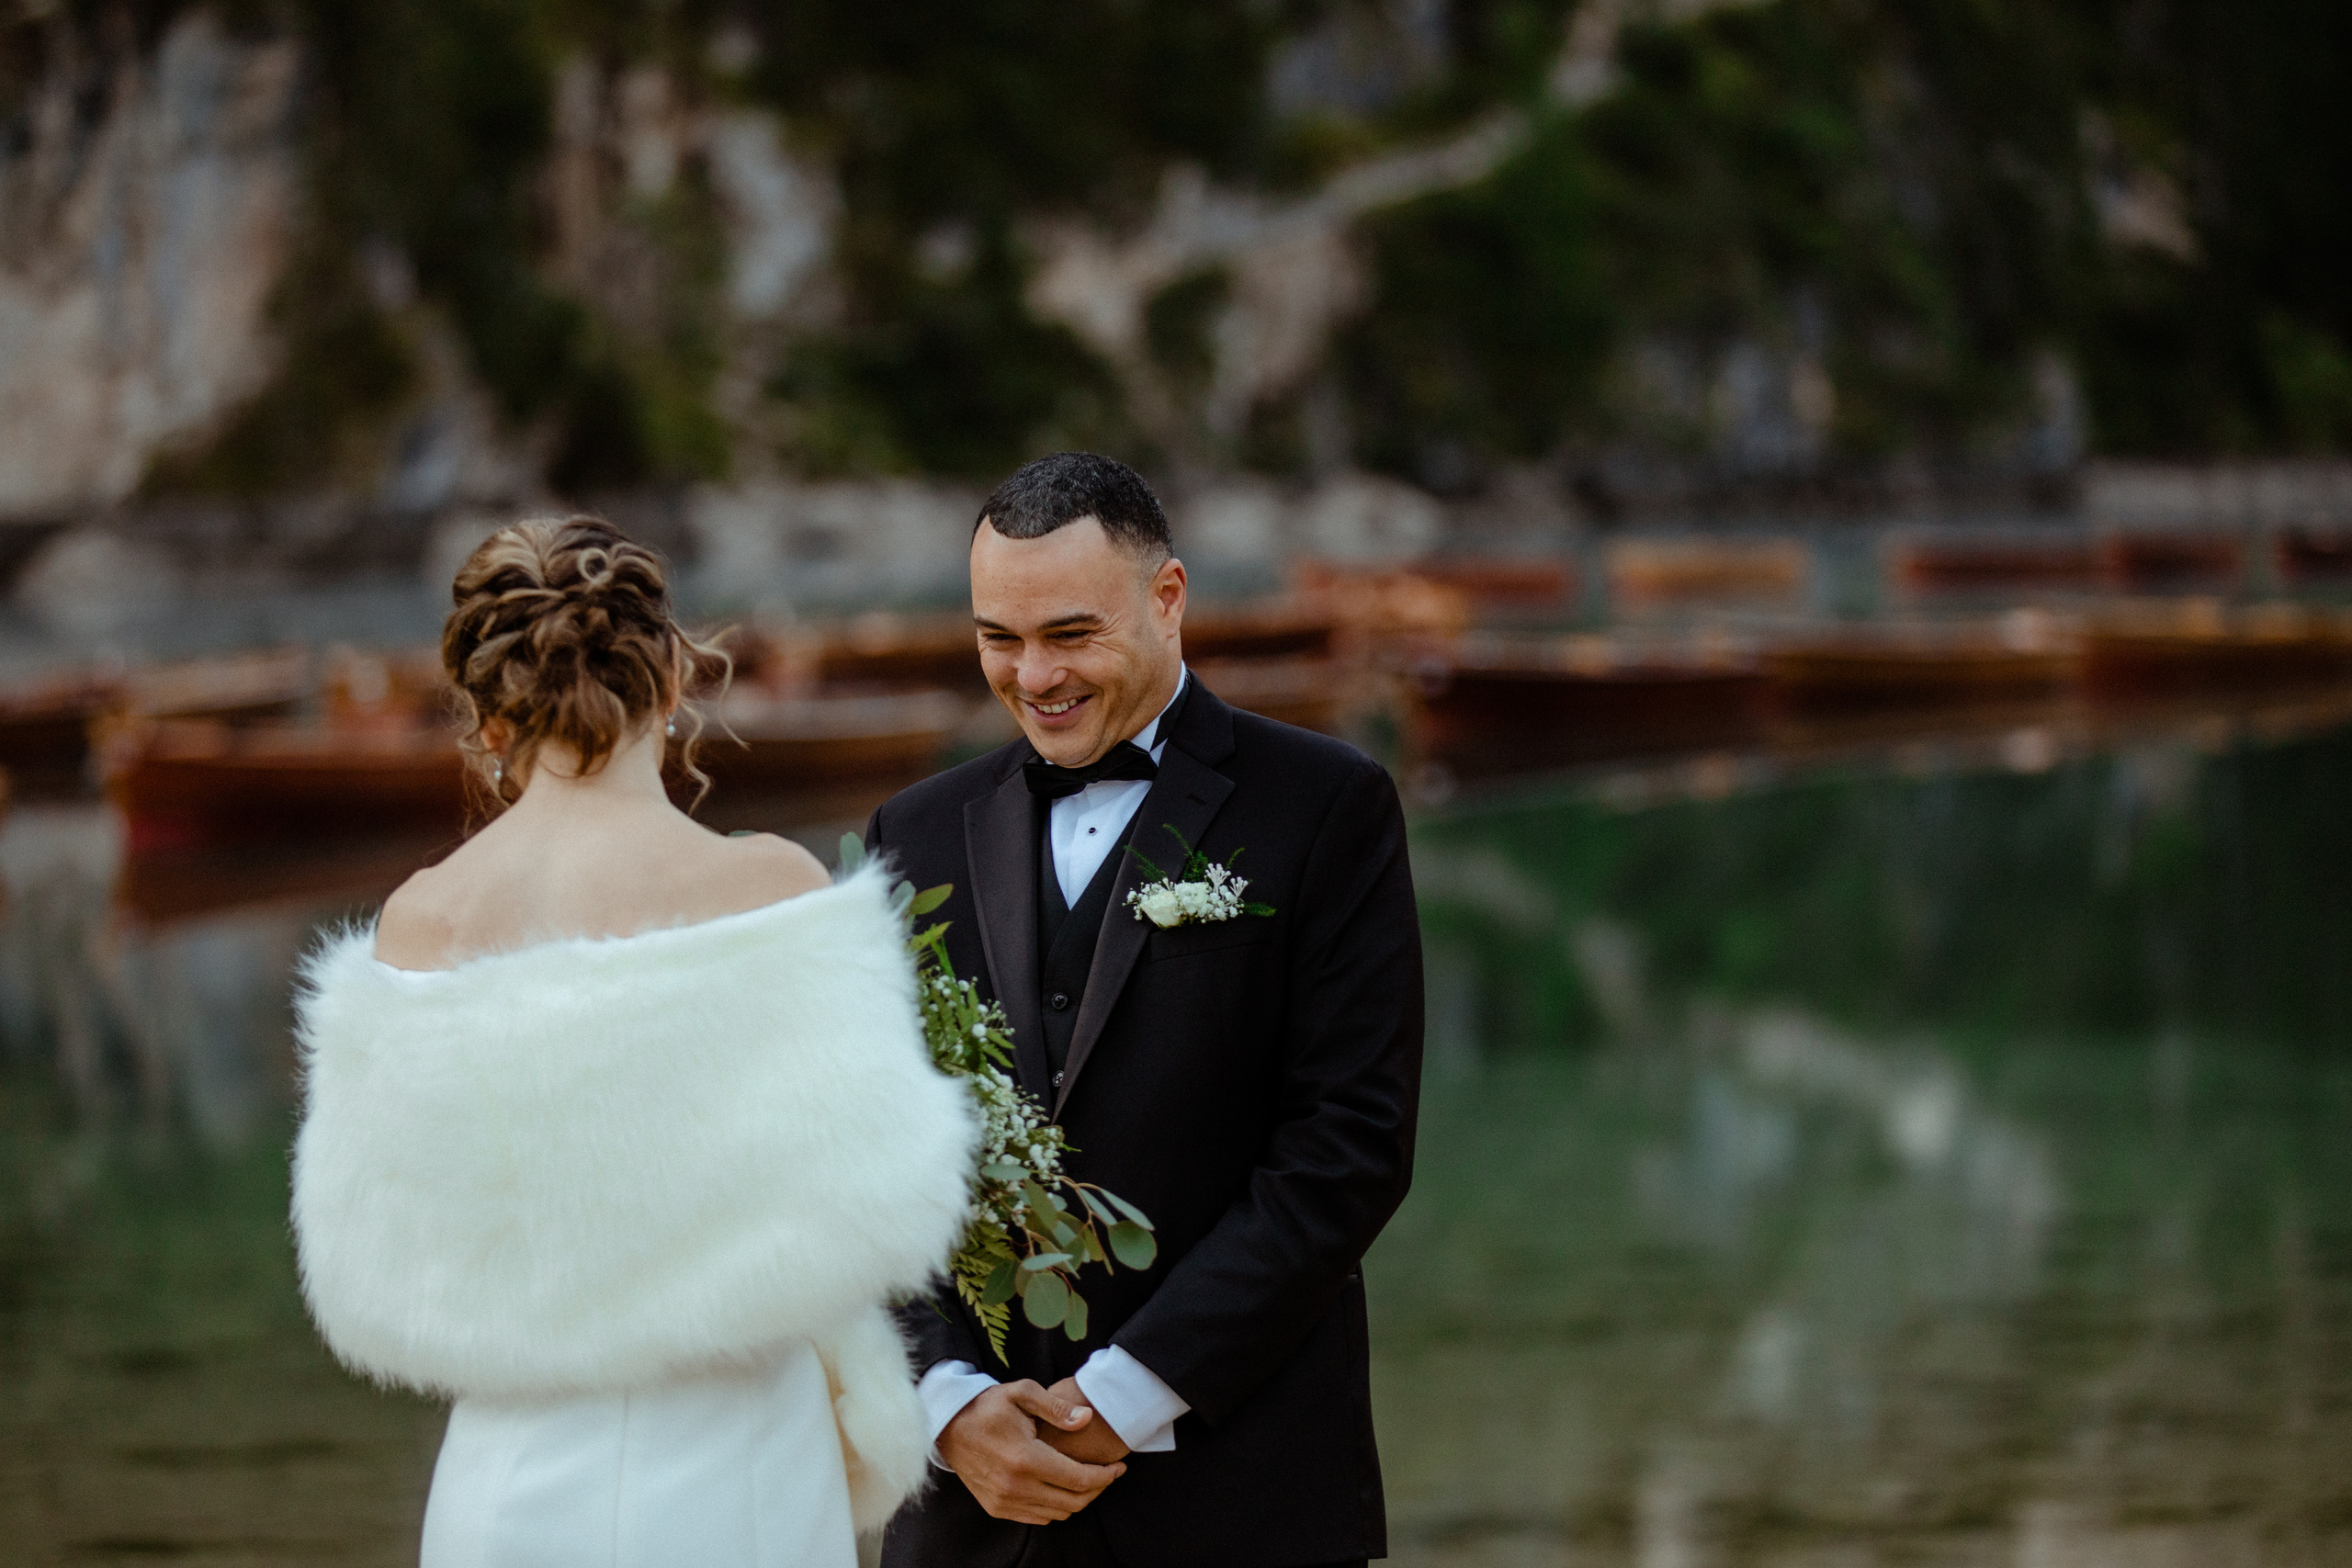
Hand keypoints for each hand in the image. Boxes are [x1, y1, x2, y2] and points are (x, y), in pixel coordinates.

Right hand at [937, 1380, 1126, 1524]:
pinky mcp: (996, 1508)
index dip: (1105, 1476)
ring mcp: (1004, 1501)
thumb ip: (1057, 1407)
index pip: (1078, 1479)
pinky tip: (1060, 1487)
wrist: (949, 1426)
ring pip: (1057, 1513)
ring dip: (1078, 1500)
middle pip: (1073, 1501)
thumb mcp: (1022, 1392)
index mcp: (1025, 1458)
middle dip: (1098, 1489)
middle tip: (1108, 1473)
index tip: (1119, 1468)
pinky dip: (1056, 1507)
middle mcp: (1014, 1486)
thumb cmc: (988, 1406)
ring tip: (1087, 1479)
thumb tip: (1086, 1419)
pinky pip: (1038, 1517)